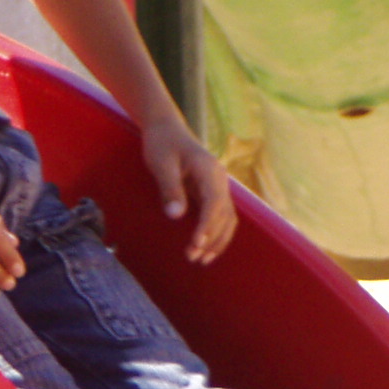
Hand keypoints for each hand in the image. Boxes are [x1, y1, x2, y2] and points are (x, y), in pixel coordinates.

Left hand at [145, 118, 236, 265]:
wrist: (166, 128)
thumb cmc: (161, 143)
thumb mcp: (161, 163)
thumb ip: (169, 188)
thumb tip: (176, 215)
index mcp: (208, 170)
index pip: (214, 203)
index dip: (207, 225)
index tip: (196, 243)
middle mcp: (219, 179)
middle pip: (224, 214)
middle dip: (211, 238)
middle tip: (192, 257)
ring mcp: (218, 186)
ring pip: (227, 218)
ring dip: (217, 240)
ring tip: (201, 260)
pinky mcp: (212, 192)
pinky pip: (221, 216)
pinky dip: (217, 233)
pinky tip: (206, 248)